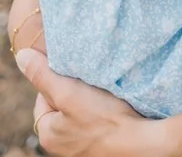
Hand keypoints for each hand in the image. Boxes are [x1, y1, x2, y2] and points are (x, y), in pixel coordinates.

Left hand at [14, 49, 159, 156]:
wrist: (140, 142)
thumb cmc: (104, 120)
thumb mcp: (69, 93)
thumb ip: (44, 75)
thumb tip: (21, 57)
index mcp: (47, 134)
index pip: (43, 96)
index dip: (58, 79)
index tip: (75, 73)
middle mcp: (61, 144)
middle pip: (61, 103)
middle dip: (74, 88)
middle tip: (89, 79)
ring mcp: (80, 144)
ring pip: (79, 109)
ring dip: (89, 96)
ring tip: (102, 89)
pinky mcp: (98, 141)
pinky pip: (93, 118)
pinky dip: (100, 107)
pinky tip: (111, 101)